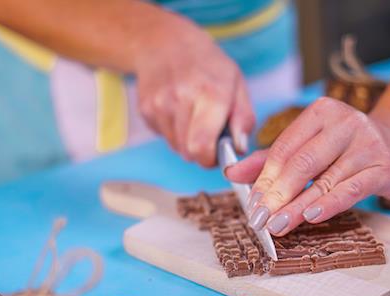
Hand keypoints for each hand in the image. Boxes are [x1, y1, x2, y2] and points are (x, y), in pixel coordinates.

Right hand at [134, 14, 253, 165]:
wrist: (165, 42)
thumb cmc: (208, 66)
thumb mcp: (237, 83)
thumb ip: (243, 118)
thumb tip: (239, 148)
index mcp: (210, 94)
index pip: (202, 147)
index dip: (210, 159)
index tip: (217, 153)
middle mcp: (181, 99)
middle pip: (188, 152)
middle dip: (201, 151)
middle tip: (208, 134)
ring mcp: (160, 104)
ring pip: (176, 147)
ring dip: (186, 140)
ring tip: (192, 116)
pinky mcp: (146, 109)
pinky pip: (163, 136)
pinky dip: (172, 130)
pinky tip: (176, 109)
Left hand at [226, 97, 389, 235]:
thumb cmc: (347, 147)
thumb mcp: (309, 145)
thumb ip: (270, 159)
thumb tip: (232, 173)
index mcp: (321, 112)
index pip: (285, 148)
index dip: (264, 178)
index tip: (251, 203)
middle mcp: (346, 123)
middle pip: (301, 164)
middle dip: (276, 195)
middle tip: (259, 219)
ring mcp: (367, 144)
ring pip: (323, 181)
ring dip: (297, 207)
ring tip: (277, 226)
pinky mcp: (384, 167)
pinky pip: (351, 189)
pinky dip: (329, 204)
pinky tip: (311, 216)